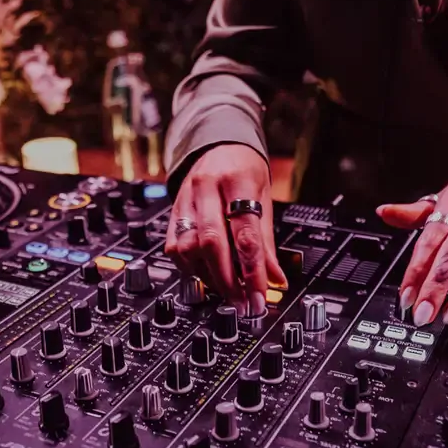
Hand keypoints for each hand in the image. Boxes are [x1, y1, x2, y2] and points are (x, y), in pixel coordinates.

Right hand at [165, 144, 286, 316]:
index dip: (253, 270)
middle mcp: (206, 189)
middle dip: (228, 280)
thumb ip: (267, 241)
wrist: (217, 145)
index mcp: (236, 181)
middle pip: (212, 243)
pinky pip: (175, 247)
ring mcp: (185, 200)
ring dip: (209, 276)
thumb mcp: (264, 198)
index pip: (245, 233)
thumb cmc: (244, 170)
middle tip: (243, 303)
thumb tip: (276, 279)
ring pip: (189, 248)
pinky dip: (191, 268)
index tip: (260, 296)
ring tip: (228, 290)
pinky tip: (207, 275)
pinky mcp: (172, 212)